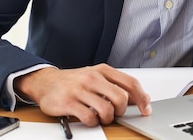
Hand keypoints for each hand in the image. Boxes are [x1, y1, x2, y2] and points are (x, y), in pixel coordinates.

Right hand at [13, 64, 151, 125]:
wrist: (46, 82)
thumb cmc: (75, 81)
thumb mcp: (98, 77)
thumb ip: (118, 85)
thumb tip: (141, 98)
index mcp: (103, 70)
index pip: (130, 83)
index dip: (141, 98)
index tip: (146, 108)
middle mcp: (92, 77)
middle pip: (120, 98)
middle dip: (121, 111)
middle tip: (115, 114)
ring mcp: (80, 89)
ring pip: (106, 110)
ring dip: (107, 119)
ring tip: (101, 117)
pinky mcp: (68, 102)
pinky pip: (89, 118)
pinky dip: (92, 122)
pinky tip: (89, 119)